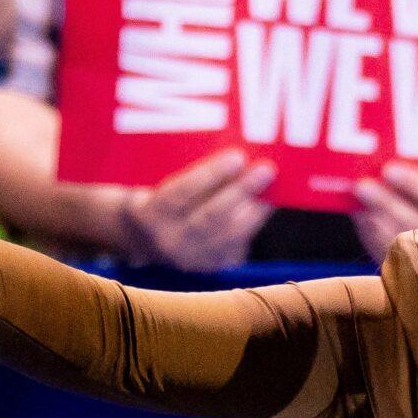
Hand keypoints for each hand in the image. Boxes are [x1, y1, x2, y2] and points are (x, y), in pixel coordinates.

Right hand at [118, 149, 276, 270]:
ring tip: (273, 186)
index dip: (210, 175)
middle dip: (241, 191)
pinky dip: (254, 222)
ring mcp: (191, 259)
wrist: (144, 240)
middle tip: (266, 169)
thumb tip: (223, 151)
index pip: (181, 194)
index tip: (237, 157)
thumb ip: (183, 174)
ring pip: (229, 235)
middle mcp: (169, 241)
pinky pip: (238, 244)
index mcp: (149, 214)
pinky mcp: (211, 267)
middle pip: (210, 217)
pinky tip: (267, 202)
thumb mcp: (156, 184)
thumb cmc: (156, 198)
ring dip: (255, 209)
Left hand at [351, 162, 417, 261]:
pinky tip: (366, 226)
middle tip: (362, 186)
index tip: (389, 170)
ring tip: (357, 204)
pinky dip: (377, 245)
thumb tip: (401, 172)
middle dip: (387, 205)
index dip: (417, 186)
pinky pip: (397, 269)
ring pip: (404, 250)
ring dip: (376, 224)